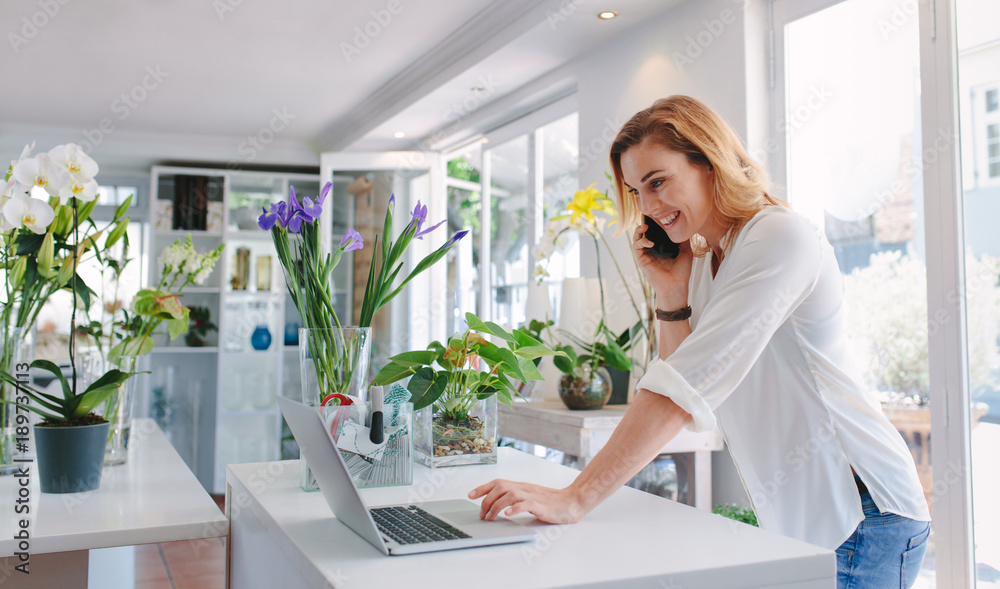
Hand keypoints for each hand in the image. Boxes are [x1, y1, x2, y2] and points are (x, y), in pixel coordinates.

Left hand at [469, 479, 586, 523]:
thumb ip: (516, 499)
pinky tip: (508, 515)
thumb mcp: (529, 497)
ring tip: (490, 517)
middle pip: (500, 487)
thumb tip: (497, 506)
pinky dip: (515, 509)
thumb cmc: (551, 502)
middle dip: (486, 500)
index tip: (470, 495)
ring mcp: (533, 496)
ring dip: (496, 506)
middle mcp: (524, 488)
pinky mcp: (541, 505)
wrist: (572, 502)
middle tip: (481, 514)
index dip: (482, 487)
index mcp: (521, 486)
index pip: (498, 482)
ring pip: (510, 495)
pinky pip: (526, 504)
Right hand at [632, 222, 692, 308]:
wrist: (677, 286)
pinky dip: (641, 242)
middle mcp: (651, 250)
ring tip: (645, 226)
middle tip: (647, 216)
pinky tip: (649, 242)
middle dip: (643, 223)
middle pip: (643, 233)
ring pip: (636, 239)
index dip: (653, 223)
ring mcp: (646, 255)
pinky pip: (636, 248)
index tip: (655, 214)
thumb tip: (686, 226)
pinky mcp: (642, 260)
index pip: (654, 232)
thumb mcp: (686, 251)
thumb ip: (684, 239)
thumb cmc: (681, 272)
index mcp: (661, 247)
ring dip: (638, 231)